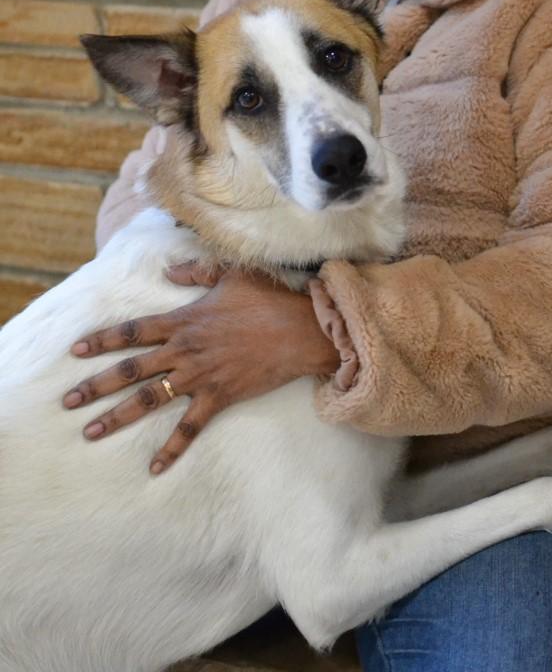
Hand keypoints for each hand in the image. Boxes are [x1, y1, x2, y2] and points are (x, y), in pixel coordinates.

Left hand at [62, 264, 339, 474]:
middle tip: (68, 401)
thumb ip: (196, 271)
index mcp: (183, 320)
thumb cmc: (268, 298)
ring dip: (118, 416)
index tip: (76, 351)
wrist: (300, 329)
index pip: (133, 331)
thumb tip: (169, 269)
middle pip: (131, 369)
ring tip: (91, 432)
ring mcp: (200, 375)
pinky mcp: (219, 396)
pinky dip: (172, 448)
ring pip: (150, 399)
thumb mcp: (231, 274)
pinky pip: (190, 427)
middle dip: (96, 385)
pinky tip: (154, 467)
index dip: (102, 340)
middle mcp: (184, 349)